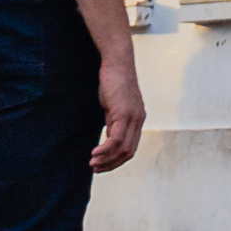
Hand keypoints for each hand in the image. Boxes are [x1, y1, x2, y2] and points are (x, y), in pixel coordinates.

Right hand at [90, 53, 147, 172]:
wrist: (117, 62)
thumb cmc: (113, 82)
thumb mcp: (113, 107)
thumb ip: (113, 122)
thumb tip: (108, 139)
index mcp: (137, 120)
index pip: (131, 149)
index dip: (116, 161)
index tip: (102, 165)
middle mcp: (138, 120)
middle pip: (128, 153)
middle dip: (111, 165)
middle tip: (95, 168)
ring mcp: (133, 117)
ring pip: (122, 149)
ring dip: (106, 160)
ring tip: (92, 163)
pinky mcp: (123, 113)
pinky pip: (116, 139)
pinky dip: (105, 150)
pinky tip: (94, 153)